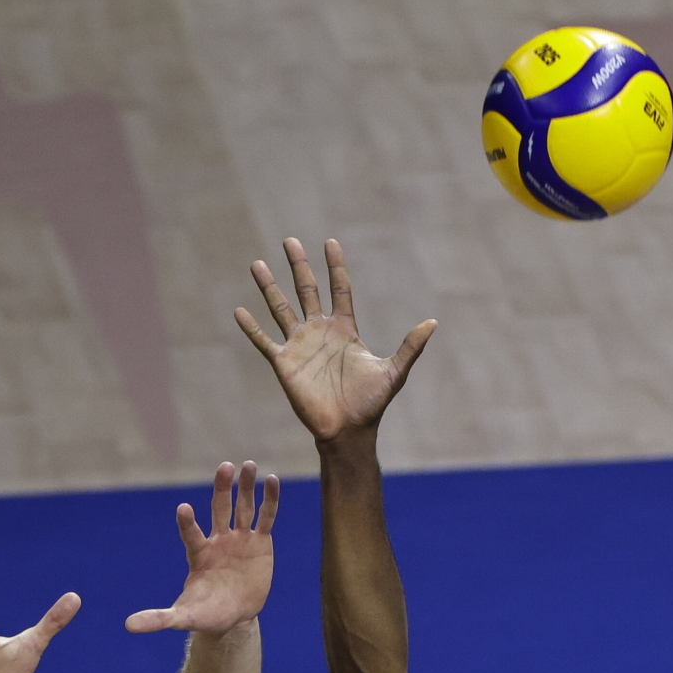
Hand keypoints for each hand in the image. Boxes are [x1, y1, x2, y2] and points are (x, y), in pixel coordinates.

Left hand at [125, 461, 277, 633]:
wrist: (233, 616)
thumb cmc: (206, 614)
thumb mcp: (183, 618)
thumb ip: (159, 619)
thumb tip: (128, 627)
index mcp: (199, 554)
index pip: (191, 534)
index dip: (187, 523)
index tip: (183, 509)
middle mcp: (218, 541)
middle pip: (219, 509)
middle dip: (222, 488)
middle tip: (225, 467)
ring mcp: (239, 539)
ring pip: (243, 507)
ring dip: (246, 487)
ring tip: (250, 464)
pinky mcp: (260, 543)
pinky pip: (265, 517)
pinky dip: (269, 499)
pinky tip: (272, 480)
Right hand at [235, 237, 435, 441]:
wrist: (347, 432)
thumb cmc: (371, 404)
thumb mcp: (394, 372)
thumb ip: (410, 346)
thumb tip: (433, 322)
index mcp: (344, 330)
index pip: (339, 289)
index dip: (335, 266)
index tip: (330, 242)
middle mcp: (320, 332)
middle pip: (306, 290)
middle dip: (299, 266)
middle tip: (290, 240)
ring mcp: (300, 346)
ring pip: (280, 309)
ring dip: (268, 287)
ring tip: (256, 264)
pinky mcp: (284, 364)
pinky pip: (264, 342)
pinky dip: (251, 328)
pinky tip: (239, 311)